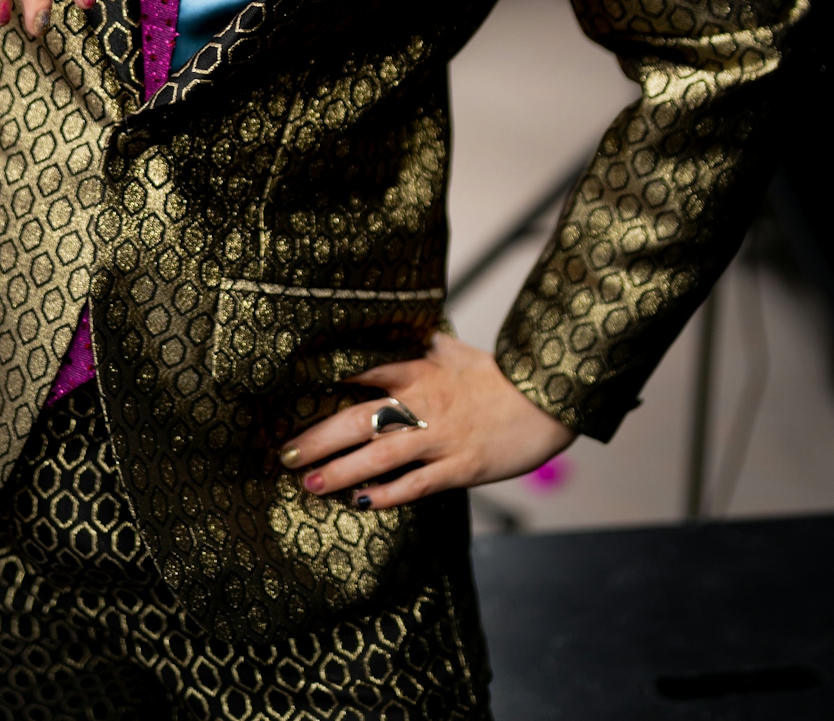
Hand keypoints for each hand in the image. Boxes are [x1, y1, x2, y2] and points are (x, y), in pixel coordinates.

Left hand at [280, 332, 571, 509]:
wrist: (546, 399)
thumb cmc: (498, 374)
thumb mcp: (455, 350)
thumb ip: (423, 344)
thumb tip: (402, 330)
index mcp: (418, 370)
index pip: (361, 372)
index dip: (323, 384)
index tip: (290, 395)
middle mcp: (422, 402)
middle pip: (358, 419)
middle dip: (319, 438)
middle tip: (286, 453)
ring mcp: (440, 437)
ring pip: (380, 456)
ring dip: (341, 471)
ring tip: (310, 483)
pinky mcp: (460, 467)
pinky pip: (416, 485)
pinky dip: (388, 495)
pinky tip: (362, 504)